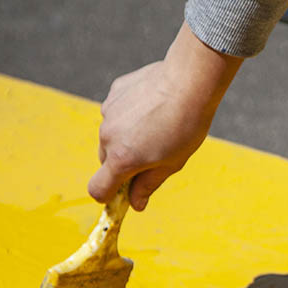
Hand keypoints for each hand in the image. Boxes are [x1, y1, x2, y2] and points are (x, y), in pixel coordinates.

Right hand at [88, 23, 242, 210]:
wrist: (190, 83)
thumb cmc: (186, 127)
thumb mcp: (171, 164)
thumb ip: (148, 185)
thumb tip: (135, 204)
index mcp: (121, 160)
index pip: (98, 189)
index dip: (108, 196)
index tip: (122, 195)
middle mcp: (107, 136)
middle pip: (106, 161)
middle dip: (123, 164)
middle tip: (152, 156)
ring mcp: (108, 112)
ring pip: (112, 135)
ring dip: (127, 138)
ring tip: (157, 127)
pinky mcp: (114, 93)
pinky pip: (117, 112)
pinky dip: (129, 115)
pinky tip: (153, 107)